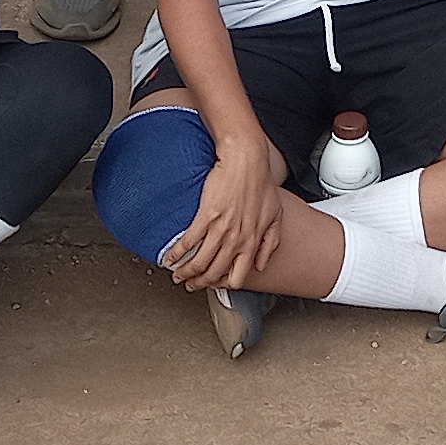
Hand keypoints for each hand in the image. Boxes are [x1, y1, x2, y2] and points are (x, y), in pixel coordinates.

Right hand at [163, 132, 286, 291]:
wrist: (246, 160)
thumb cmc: (261, 182)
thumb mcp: (275, 215)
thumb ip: (269, 243)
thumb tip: (261, 265)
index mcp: (252, 241)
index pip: (236, 277)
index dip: (223, 284)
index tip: (215, 282)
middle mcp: (236, 240)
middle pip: (213, 274)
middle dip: (199, 283)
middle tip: (191, 283)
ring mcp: (220, 229)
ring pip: (199, 263)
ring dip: (185, 272)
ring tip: (177, 274)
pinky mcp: (206, 216)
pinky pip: (188, 242)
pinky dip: (176, 254)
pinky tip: (170, 257)